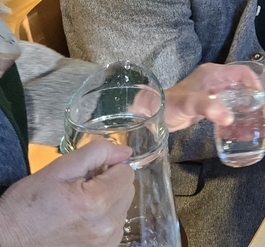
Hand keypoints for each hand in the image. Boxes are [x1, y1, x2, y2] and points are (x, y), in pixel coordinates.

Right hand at [0, 139, 133, 246]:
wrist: (6, 241)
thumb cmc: (25, 207)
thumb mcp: (56, 170)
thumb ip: (95, 154)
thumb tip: (125, 151)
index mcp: (96, 202)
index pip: (127, 172)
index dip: (107, 168)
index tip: (87, 175)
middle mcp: (104, 226)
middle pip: (127, 191)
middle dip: (109, 184)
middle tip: (80, 189)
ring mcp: (103, 244)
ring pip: (122, 209)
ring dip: (107, 203)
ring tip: (77, 207)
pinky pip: (114, 228)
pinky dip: (103, 221)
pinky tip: (80, 221)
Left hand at [160, 62, 263, 131]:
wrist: (153, 114)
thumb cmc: (170, 105)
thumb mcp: (191, 104)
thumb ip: (209, 108)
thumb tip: (230, 118)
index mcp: (213, 73)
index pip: (241, 71)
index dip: (254, 81)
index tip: (261, 97)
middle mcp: (214, 79)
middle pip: (241, 81)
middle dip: (252, 93)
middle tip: (259, 108)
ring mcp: (211, 90)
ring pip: (236, 91)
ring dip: (245, 101)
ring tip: (252, 114)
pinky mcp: (209, 101)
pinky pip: (228, 101)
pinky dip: (235, 108)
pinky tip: (238, 118)